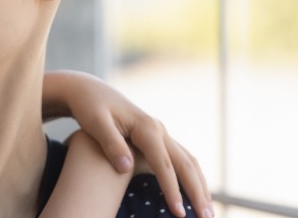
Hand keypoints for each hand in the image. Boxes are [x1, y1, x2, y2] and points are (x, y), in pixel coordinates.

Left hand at [42, 70, 213, 217]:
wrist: (89, 91)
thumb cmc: (89, 107)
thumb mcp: (95, 123)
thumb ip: (111, 144)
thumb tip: (125, 168)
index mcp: (146, 127)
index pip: (164, 164)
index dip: (172, 190)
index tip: (179, 213)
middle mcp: (159, 130)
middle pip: (185, 164)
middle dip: (197, 193)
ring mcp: (160, 134)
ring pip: (188, 162)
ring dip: (200, 186)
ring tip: (207, 213)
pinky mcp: (156, 138)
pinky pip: (180, 160)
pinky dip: (191, 177)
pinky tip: (195, 193)